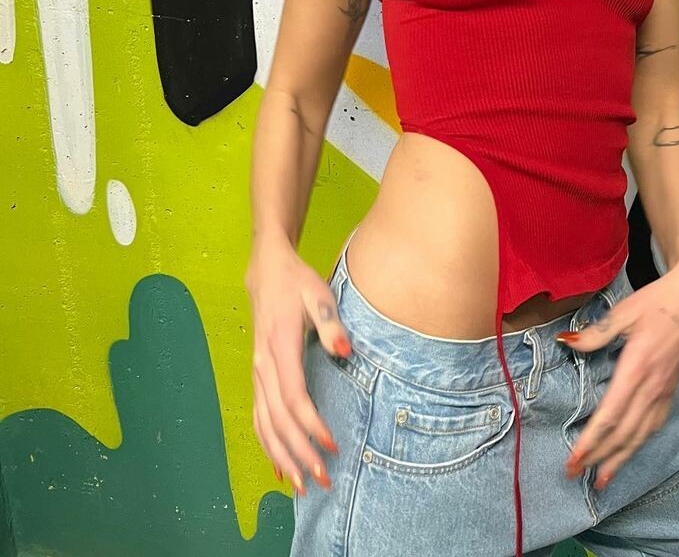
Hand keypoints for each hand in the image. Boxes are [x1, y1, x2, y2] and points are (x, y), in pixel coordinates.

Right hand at [244, 234, 353, 494]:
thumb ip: (332, 323)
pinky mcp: (257, 376)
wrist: (267, 271)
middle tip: (323, 478)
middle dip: (299, 453)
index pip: (294, 398)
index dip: (312, 426)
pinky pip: (258, 418)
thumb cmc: (297, 282)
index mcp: (280, 347)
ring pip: (264, 425)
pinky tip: (279, 466)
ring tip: (301, 485)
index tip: (332, 445)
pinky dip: (268, 445)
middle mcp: (263, 366)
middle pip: (278, 420)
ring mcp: (257, 373)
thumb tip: (344, 350)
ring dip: (282, 456)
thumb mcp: (319, 293)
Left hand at [558, 259, 678, 489]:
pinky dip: (640, 442)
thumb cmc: (658, 302)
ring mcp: (665, 390)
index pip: (610, 415)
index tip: (573, 459)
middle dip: (599, 458)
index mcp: (637, 369)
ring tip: (602, 479)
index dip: (591, 441)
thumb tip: (565, 341)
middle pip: (623, 433)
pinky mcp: (672, 389)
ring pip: (641, 435)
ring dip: (620, 459)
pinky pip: (655, 424)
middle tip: (575, 475)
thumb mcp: (623, 312)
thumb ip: (595, 334)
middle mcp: (652, 387)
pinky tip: (631, 450)